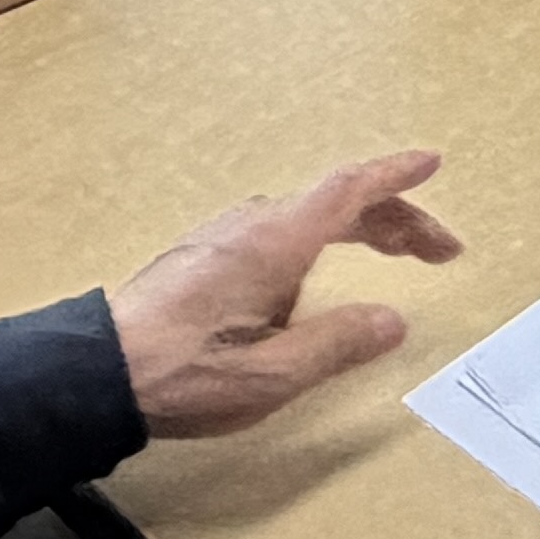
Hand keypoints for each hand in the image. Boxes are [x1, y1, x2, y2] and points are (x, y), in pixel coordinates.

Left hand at [106, 149, 463, 439]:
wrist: (99, 372)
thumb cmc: (184, 374)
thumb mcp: (272, 376)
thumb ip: (337, 345)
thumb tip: (393, 321)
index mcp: (274, 244)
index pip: (348, 191)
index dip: (395, 176)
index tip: (432, 162)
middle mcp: (251, 227)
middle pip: (336, 203)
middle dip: (394, 219)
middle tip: (441, 251)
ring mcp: (224, 238)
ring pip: (307, 216)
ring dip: (358, 229)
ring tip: (394, 256)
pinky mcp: (206, 256)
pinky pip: (280, 231)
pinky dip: (321, 239)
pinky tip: (319, 279)